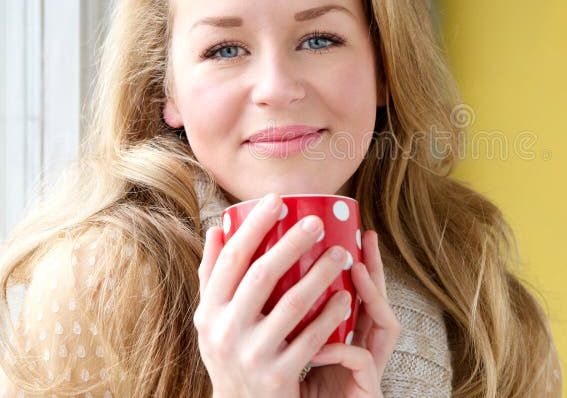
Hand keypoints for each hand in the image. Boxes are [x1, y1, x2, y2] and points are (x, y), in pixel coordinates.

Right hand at [194, 193, 357, 397]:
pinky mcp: (278, 376)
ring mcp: (251, 355)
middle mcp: (225, 331)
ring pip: (291, 304)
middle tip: (317, 222)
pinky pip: (311, 339)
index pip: (231, 259)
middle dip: (291, 243)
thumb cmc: (231, 352)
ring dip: (320, 275)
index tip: (277, 200)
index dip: (253, 227)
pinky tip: (346, 298)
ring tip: (341, 254)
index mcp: (209, 311)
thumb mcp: (212, 319)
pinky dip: (330, 316)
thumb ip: (213, 276)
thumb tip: (217, 228)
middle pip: (261, 275)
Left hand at [299, 229, 400, 396]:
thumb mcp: (291, 346)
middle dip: (376, 268)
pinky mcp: (366, 387)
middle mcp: (362, 346)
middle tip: (366, 240)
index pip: (358, 292)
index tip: (356, 232)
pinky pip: (358, 359)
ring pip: (382, 324)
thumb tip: (263, 273)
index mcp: (345, 333)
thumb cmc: (297, 388)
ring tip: (353, 272)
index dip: (361, 263)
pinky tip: (320, 342)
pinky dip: (340, 347)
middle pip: (379, 301)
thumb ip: (289, 314)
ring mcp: (367, 367)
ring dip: (368, 296)